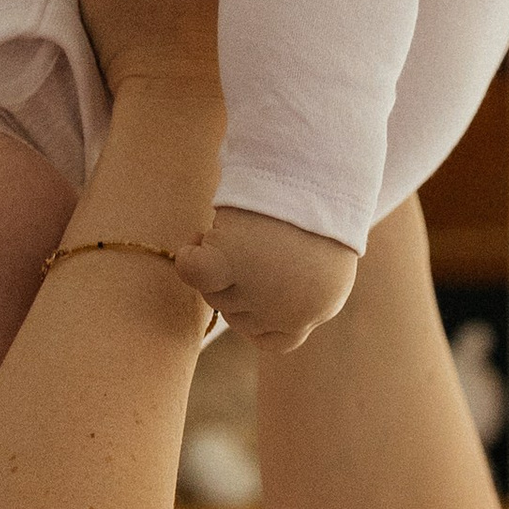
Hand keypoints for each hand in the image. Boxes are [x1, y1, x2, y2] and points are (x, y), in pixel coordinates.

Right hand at [177, 204, 358, 348]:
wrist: (320, 169)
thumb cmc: (319, 204)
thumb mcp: (320, 262)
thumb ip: (295, 291)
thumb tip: (245, 299)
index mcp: (319, 308)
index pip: (275, 339)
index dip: (255, 313)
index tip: (250, 283)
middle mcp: (291, 310)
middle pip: (239, 317)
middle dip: (234, 284)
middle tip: (243, 242)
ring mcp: (262, 292)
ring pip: (215, 296)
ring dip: (214, 263)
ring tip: (233, 228)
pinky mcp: (233, 263)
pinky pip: (194, 275)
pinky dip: (188, 258)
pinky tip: (197, 240)